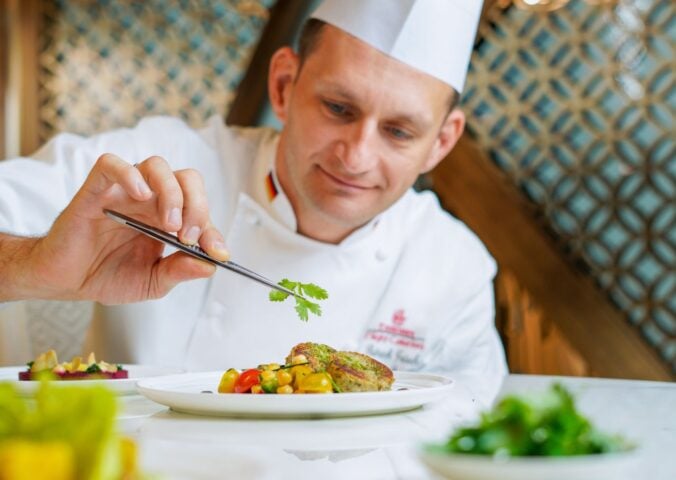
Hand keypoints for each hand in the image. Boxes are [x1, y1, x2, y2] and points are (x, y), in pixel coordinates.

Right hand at [23, 154, 227, 303]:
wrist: (66, 281)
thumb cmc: (108, 275)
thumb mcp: (152, 281)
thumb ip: (179, 271)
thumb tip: (210, 266)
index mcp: (168, 217)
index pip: (200, 209)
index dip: (213, 230)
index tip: (219, 253)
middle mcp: (150, 199)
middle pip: (186, 179)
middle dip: (198, 205)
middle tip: (190, 237)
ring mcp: (124, 192)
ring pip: (156, 166)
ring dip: (171, 192)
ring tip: (169, 224)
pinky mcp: (95, 190)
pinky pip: (111, 164)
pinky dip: (129, 174)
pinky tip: (140, 195)